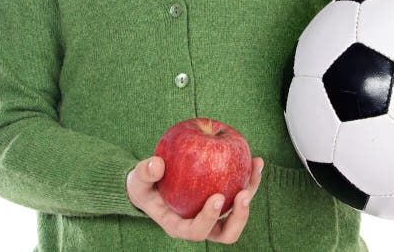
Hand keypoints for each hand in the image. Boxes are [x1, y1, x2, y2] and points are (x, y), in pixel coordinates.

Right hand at [126, 155, 263, 243]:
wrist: (152, 184)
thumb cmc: (144, 184)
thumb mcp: (138, 178)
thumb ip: (144, 172)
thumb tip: (157, 164)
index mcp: (179, 225)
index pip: (196, 231)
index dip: (208, 218)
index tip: (216, 197)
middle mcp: (200, 224)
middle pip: (225, 233)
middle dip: (238, 217)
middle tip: (244, 193)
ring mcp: (214, 215)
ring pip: (238, 215)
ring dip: (251, 194)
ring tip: (256, 167)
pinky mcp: (222, 201)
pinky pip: (240, 194)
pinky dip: (250, 178)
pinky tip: (256, 160)